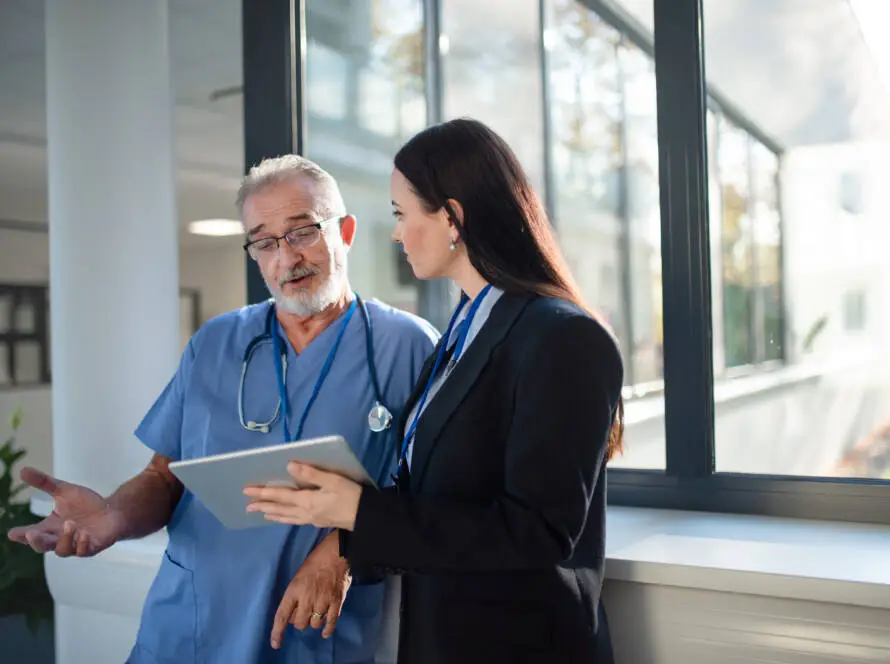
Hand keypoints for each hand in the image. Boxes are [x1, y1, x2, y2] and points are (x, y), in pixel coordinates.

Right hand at [7, 467, 124, 556]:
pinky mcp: (93, 547)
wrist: (113, 510)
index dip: (20, 535)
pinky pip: (85, 551)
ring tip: (70, 523)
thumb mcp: (64, 491)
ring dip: (65, 538)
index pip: (31, 534)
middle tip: (30, 533)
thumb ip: (44, 483)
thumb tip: (22, 470)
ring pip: (63, 550)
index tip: (12, 533)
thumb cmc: (86, 504)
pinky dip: (82, 544)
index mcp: (50, 527)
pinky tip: (84, 534)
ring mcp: (76, 545)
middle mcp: (60, 539)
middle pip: (42, 546)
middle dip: (36, 541)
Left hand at [243, 463, 361, 530]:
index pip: (280, 495)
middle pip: (280, 508)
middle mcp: (305, 511)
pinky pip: (295, 520)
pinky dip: (285, 519)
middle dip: (263, 504)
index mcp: (307, 500)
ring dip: (272, 513)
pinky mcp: (318, 522)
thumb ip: (311, 473)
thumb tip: (289, 466)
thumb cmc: (351, 495)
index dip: (263, 492)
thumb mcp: (333, 480)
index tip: (247, 490)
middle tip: (247, 506)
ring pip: (286, 516)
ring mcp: (311, 518)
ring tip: (261, 513)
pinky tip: (286, 518)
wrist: (366, 517)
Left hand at [270, 532, 350, 648]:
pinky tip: (325, 632)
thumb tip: (294, 615)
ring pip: (314, 624)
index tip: (276, 644)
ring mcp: (323, 601)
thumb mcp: (297, 578)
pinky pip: (331, 622)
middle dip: (300, 621)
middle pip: (300, 624)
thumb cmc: (314, 563)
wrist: (336, 553)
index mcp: (294, 590)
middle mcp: (307, 598)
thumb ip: (295, 596)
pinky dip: (328, 629)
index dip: (278, 632)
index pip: (282, 616)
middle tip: (303, 612)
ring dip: (314, 622)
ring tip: (316, 614)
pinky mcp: (337, 602)